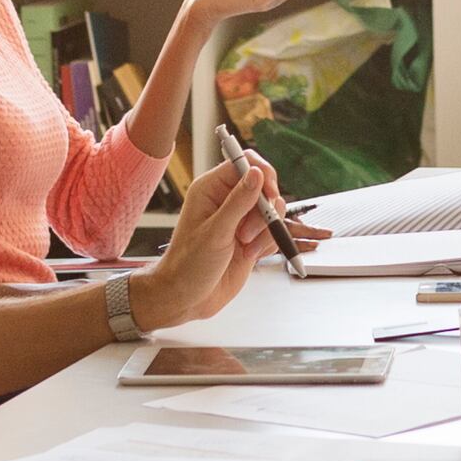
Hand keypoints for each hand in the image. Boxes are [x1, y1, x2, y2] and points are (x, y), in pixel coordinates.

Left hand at [129, 157, 282, 330]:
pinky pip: (273, 231)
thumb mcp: (215, 232)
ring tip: (246, 246)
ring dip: (266, 230)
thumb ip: (239, 202)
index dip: (262, 174)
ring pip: (272, 210)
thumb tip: (257, 173)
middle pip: (264, 186)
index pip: (244, 163)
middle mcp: (226, 200)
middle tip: (249, 231)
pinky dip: (268, 244)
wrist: (187, 297)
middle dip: (264, 209)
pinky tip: (250, 256)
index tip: (269, 195)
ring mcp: (240, 219)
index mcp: (210, 189)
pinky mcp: (251, 238)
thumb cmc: (188, 265)